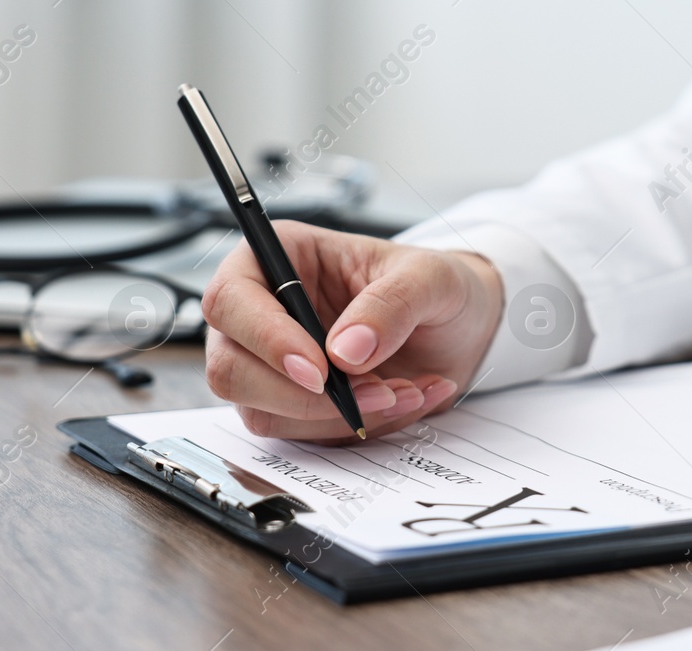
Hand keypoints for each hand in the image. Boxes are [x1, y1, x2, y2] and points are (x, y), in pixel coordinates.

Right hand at [201, 221, 501, 442]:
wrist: (462, 327)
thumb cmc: (435, 285)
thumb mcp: (431, 277)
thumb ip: (392, 304)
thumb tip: (345, 351)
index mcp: (281, 257)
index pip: (231, 299)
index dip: (265, 339)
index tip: (319, 369)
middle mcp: (263, 311)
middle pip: (229, 368)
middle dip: (302, 394)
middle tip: (374, 390)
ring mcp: (271, 363)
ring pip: (261, 411)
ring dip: (336, 416)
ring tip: (404, 390)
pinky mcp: (292, 405)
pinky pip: (301, 434)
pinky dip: (354, 427)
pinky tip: (401, 400)